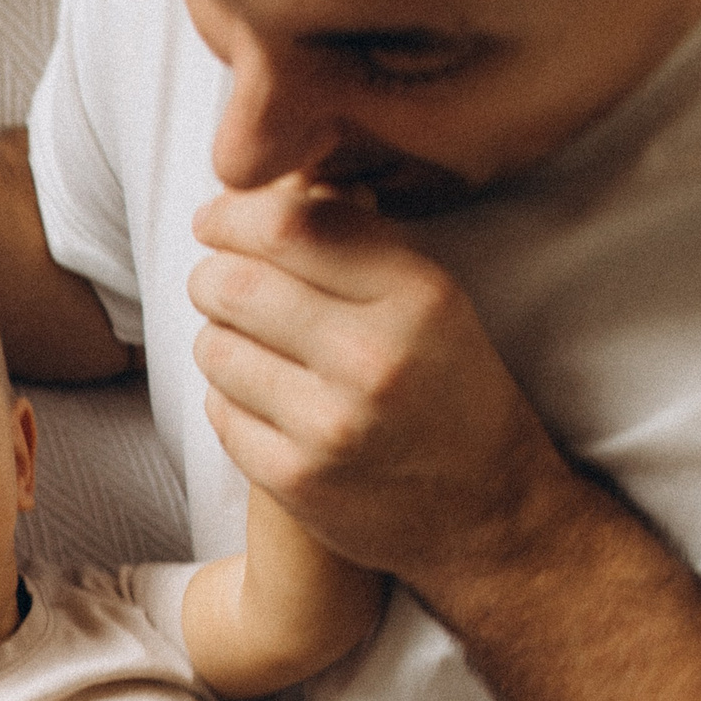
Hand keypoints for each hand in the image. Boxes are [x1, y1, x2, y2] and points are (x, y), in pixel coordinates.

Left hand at [188, 177, 577, 588]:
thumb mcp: (434, 303)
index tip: (216, 217)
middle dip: (211, 275)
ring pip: (216, 348)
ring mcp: (328, 426)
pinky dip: (228, 397)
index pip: (290, 226)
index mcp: (416, 297)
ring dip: (217, 338)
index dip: (235, 213)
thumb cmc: (453, 392)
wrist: (489, 516)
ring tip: (244, 342)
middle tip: (215, 279)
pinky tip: (261, 399)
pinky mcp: (294, 479)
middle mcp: (372, 359)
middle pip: (235, 284)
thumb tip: (272, 184)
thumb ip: (358, 245)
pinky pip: (219, 412)